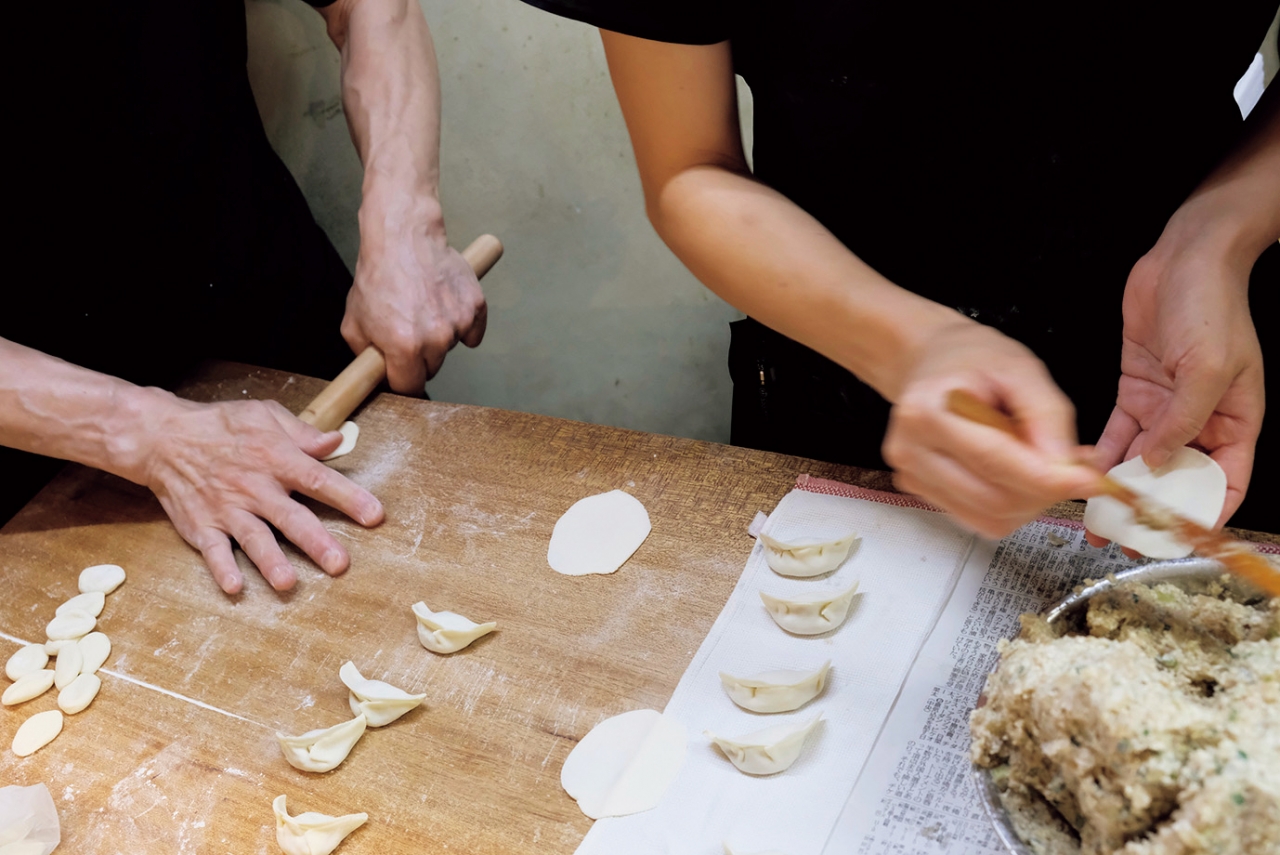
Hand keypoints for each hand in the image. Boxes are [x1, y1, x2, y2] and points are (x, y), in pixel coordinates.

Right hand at [130, 392, 384, 593]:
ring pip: (253, 538)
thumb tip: (338, 441)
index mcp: (276, 459)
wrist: (162, 437)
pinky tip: (234, 588)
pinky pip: (212, 551)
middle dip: (316, 541)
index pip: (318, 479)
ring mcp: (227, 509)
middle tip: (339, 564)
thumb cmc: (221, 425)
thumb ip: (303, 433)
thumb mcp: (264, 415)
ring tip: (287, 583)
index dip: (348, 497)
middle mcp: (254, 487)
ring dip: (270, 562)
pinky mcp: (201, 526)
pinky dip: (221, 569)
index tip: (374, 515)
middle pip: (290, 517)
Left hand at [341, 213, 486, 393]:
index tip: (399, 372)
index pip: (409, 387)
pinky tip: (444, 307)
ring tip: (423, 310)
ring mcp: (458, 322)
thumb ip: (365, 356)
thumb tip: (376, 374)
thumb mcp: (354, 322)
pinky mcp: (476, 307)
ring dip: (438, 338)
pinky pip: (472, 332)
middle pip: (432, 369)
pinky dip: (462, 325)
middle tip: (407, 332)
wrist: (403, 239)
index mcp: (404, 347)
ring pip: (450, 348)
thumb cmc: (379, 276)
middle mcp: (435, 339)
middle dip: (419, 358)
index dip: (400, 380)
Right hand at [882, 319, 1101, 538]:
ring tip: (1044, 467)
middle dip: (1045, 492)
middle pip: (993, 499)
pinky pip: (981, 520)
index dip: (1047, 478)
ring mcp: (912, 478)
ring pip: (990, 519)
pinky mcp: (922, 495)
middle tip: (1075, 471)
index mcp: (925, 413)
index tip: (1091, 481)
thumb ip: (1048, 415)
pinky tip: (1020, 476)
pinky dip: (1013, 507)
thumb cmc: (970, 359)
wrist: (931, 365)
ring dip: (1031, 503)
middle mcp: (909, 452)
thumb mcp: (1019, 368)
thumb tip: (1067, 468)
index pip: (992, 460)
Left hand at [1089, 238, 1262, 535]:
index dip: (1204, 513)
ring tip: (1097, 520)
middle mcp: (1202, 419)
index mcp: (1236, 420)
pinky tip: (1085, 476)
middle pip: (1178, 479)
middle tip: (1123, 536)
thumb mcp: (1206, 367)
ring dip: (1120, 491)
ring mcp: (1167, 407)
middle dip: (1152, 511)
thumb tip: (1157, 463)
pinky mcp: (1137, 392)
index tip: (1174, 537)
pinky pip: (1119, 434)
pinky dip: (1103, 456)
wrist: (1184, 258)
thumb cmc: (1211, 303)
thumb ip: (1184, 421)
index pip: (1226, 482)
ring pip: (1143, 462)